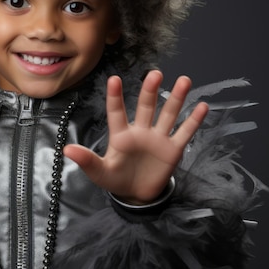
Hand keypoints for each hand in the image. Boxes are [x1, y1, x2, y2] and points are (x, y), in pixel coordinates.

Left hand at [63, 70, 207, 203]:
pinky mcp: (172, 150)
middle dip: (150, 91)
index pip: (116, 112)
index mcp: (121, 135)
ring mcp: (158, 139)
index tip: (113, 79)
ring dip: (177, 98)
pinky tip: (202, 106)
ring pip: (168, 114)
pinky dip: (193, 121)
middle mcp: (140, 131)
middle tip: (155, 73)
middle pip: (146, 107)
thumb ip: (86, 160)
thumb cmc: (115, 179)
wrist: (136, 195)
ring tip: (185, 80)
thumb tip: (66, 149)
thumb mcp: (99, 172)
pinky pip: (184, 133)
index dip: (115, 97)